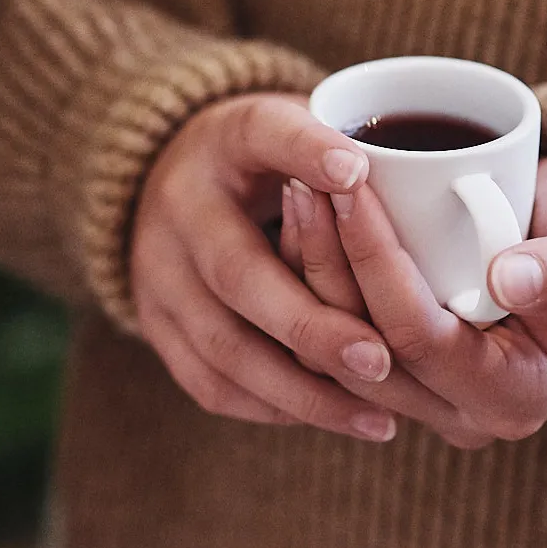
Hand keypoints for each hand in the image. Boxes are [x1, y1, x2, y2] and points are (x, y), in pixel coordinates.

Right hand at [131, 93, 398, 441]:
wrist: (174, 181)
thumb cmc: (269, 160)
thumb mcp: (301, 128)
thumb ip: (346, 148)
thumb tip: (392, 180)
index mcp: (226, 139)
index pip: (263, 134)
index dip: (306, 152)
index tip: (356, 171)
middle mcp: (180, 203)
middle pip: (238, 271)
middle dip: (310, 324)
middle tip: (381, 360)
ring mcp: (158, 270)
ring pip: (223, 344)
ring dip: (302, 391)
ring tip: (376, 419)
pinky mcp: (154, 323)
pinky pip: (209, 382)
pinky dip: (270, 407)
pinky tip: (327, 416)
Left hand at [281, 152, 546, 446]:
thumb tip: (508, 282)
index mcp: (515, 396)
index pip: (417, 335)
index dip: (375, 260)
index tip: (349, 186)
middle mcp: (460, 414)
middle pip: (361, 349)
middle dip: (324, 262)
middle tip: (304, 181)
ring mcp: (420, 399)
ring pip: (332, 350)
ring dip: (305, 270)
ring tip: (296, 189)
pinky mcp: (392, 370)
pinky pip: (329, 339)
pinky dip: (307, 282)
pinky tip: (298, 219)